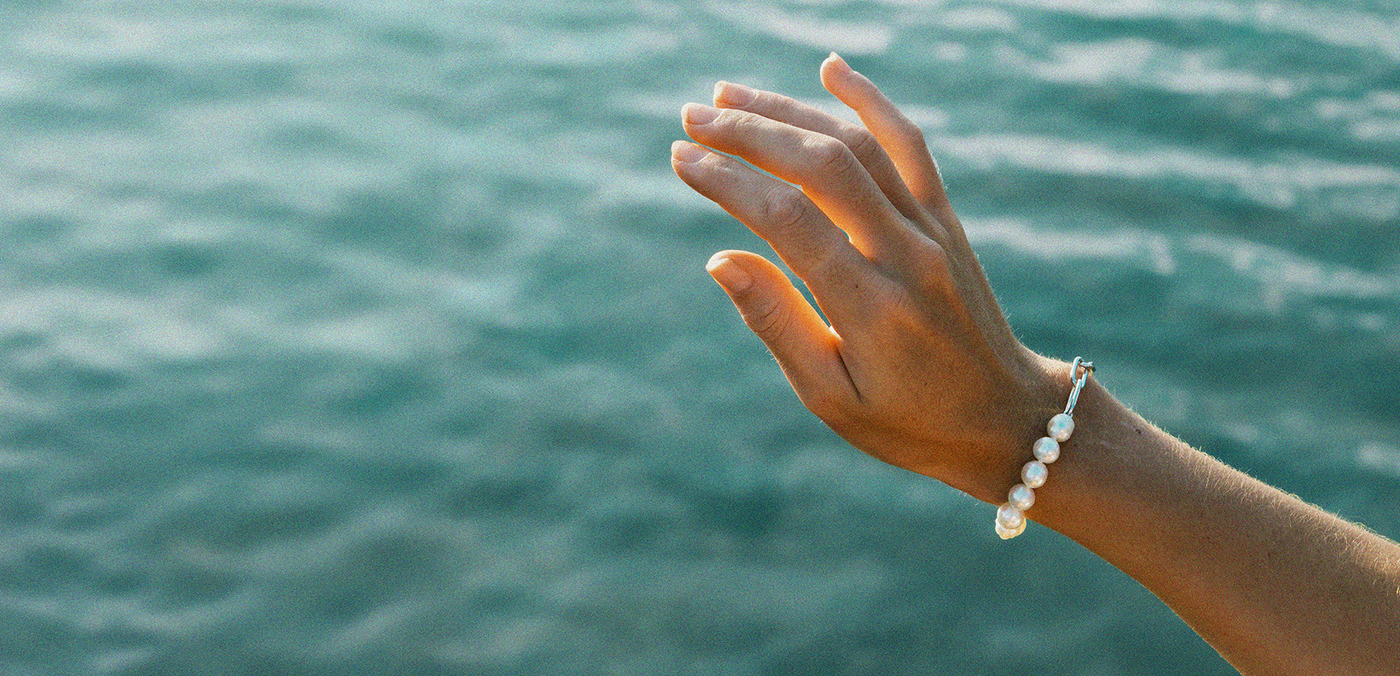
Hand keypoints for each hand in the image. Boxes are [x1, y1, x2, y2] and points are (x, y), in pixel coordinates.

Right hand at [672, 54, 1062, 502]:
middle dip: (750, 133)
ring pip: (860, 145)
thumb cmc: (907, 420)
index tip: (681, 158)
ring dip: (791, 112)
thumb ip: (776, 322)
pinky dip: (870, 101)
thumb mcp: (829, 395)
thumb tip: (720, 259)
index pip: (789, 220)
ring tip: (730, 96)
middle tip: (693, 117)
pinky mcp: (946, 219)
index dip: (729, 182)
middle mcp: (908, 257)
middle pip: (824, 166)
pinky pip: (910, 144)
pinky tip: (831, 69)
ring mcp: (933, 230)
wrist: (1005, 417)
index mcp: (872, 310)